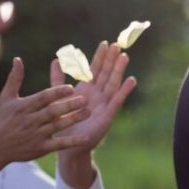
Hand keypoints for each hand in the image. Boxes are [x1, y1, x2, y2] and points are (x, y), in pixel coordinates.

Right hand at [0, 58, 90, 188]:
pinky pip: (59, 144)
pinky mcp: (41, 148)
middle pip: (53, 111)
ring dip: (74, 119)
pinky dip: (72, 142)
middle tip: (86, 99)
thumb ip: (15, 79)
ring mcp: (36, 135)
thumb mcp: (6, 98)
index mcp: (23, 106)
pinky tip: (86, 138)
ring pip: (58, 126)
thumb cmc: (2, 119)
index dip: (57, 92)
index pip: (43, 98)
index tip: (72, 87)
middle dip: (69, 105)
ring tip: (89, 112)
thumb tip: (18, 59)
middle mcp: (30, 120)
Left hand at [51, 40, 136, 155]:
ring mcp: (104, 104)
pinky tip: (132, 80)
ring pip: (112, 83)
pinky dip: (124, 90)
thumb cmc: (63, 122)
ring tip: (124, 57)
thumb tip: (56, 60)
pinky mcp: (108, 115)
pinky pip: (117, 100)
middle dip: (111, 60)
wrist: (67, 144)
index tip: (105, 44)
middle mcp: (97, 95)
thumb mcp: (58, 97)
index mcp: (86, 89)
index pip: (94, 69)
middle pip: (106, 73)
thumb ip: (57, 79)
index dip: (99, 57)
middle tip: (117, 45)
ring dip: (119, 70)